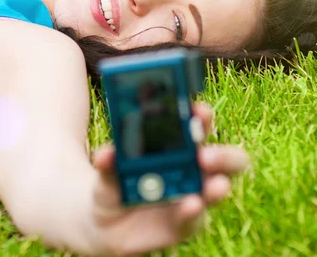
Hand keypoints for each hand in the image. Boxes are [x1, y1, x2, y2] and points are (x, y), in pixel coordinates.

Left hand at [89, 103, 248, 256]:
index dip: (203, 116)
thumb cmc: (115, 182)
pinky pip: (197, 218)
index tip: (199, 110)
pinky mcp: (188, 222)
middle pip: (226, 157)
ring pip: (219, 187)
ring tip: (213, 186)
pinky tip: (190, 205)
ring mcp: (195, 195)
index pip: (200, 124)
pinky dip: (193, 211)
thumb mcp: (108, 169)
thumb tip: (106, 154)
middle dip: (223, 154)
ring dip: (218, 185)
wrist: (106, 222)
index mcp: (180, 143)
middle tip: (204, 155)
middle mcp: (195, 167)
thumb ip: (109, 162)